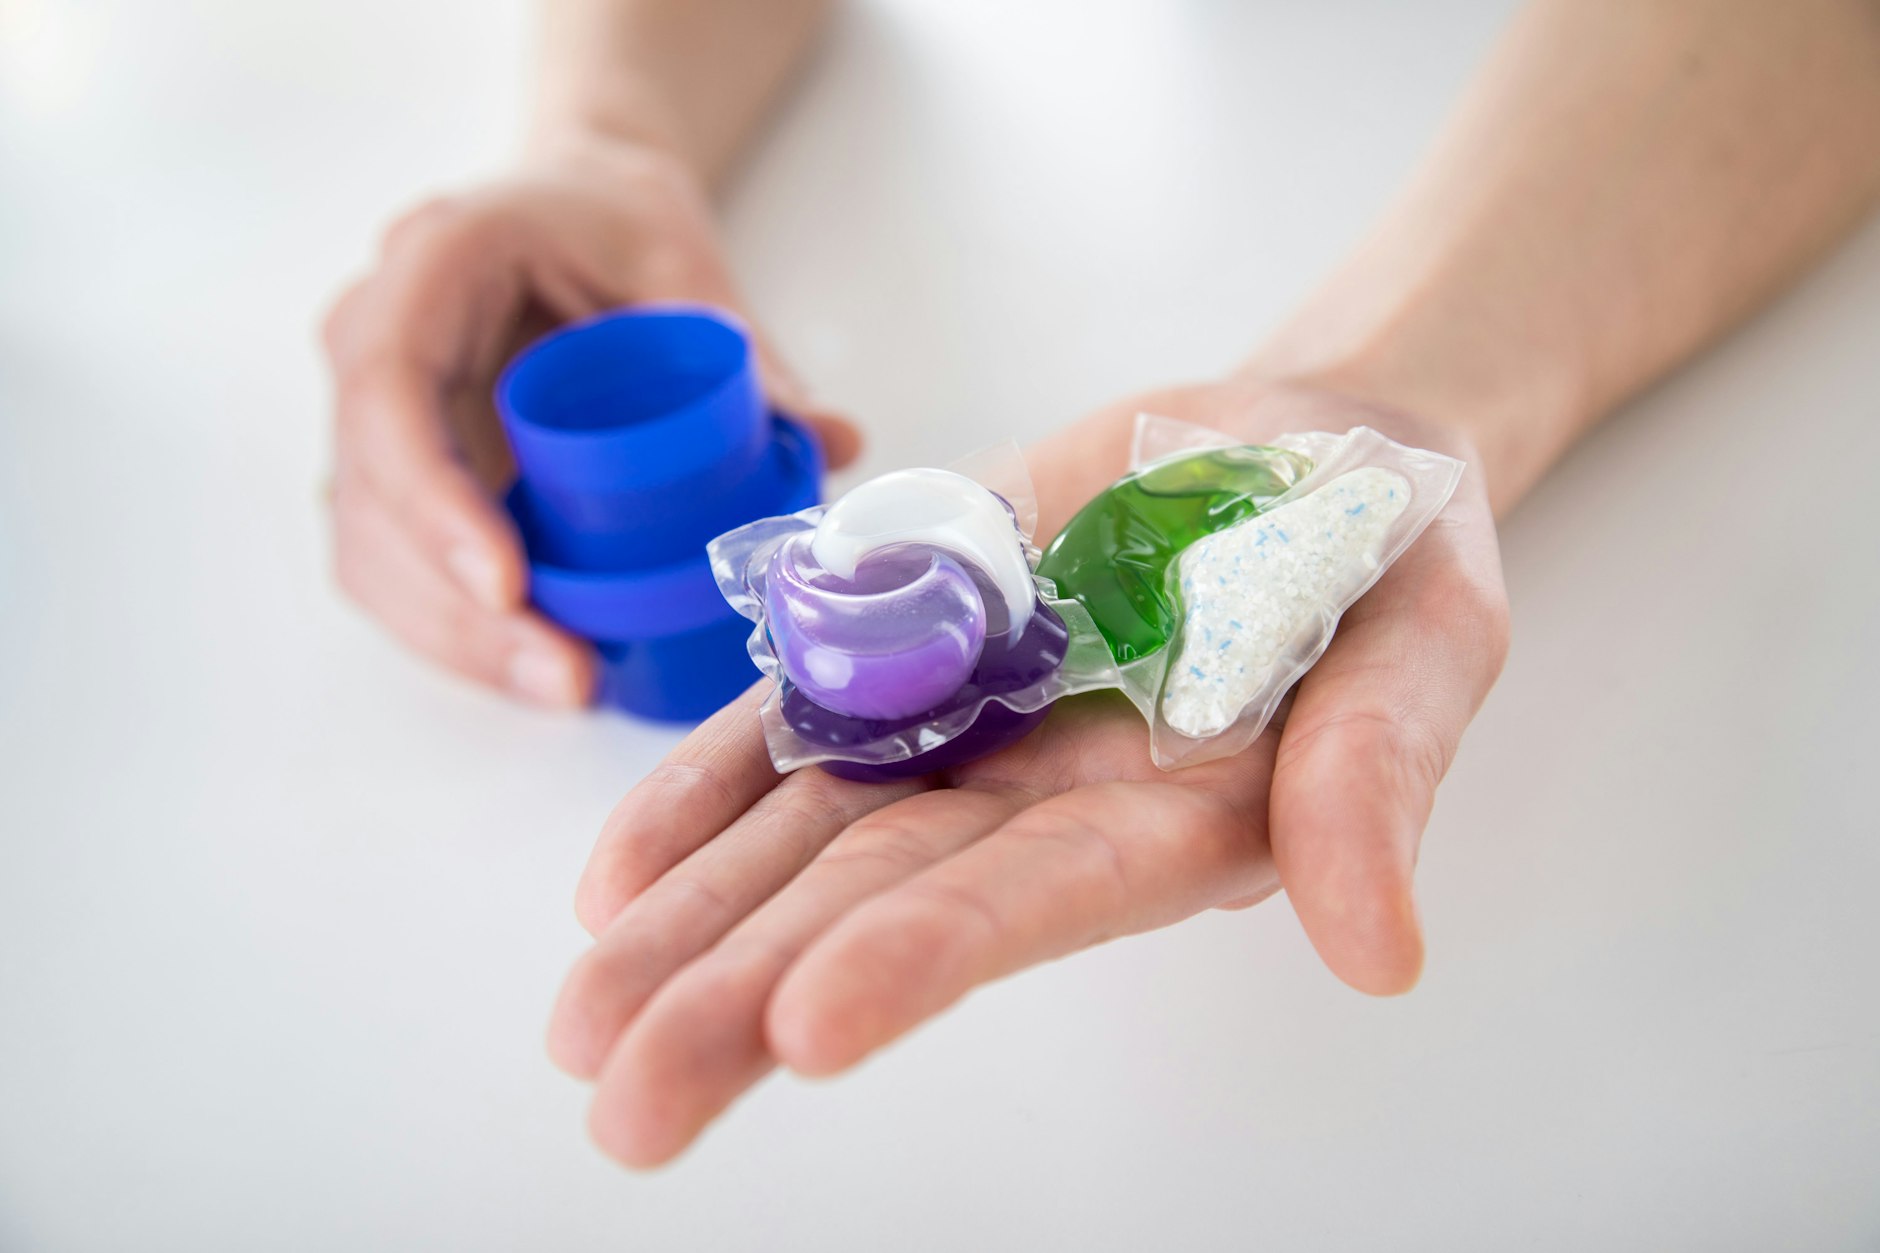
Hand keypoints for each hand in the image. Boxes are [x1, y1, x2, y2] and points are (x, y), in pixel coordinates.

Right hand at [320, 137, 859, 704]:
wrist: (575, 202)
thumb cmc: (617, 223)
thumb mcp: (688, 266)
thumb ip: (751, 354)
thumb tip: (833, 441)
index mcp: (433, 260)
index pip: (390, 387)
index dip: (436, 498)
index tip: (511, 583)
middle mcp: (373, 332)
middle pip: (370, 493)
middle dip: (459, 609)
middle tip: (565, 674)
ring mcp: (372, 409)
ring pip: (370, 549)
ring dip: (458, 639)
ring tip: (566, 685)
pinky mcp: (394, 470)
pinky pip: (394, 565)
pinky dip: (458, 632)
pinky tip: (537, 667)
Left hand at [548, 380, 1509, 1166]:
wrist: (1297, 445)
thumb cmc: (1383, 549)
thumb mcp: (1423, 639)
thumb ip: (1380, 776)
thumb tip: (1380, 949)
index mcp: (1163, 825)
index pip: (1030, 900)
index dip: (927, 956)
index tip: (812, 1025)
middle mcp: (1040, 803)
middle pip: (876, 903)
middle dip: (746, 996)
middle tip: (622, 1096)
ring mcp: (962, 728)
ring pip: (804, 838)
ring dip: (690, 923)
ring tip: (578, 1023)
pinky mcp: (910, 642)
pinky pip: (791, 724)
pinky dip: (703, 793)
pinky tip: (615, 876)